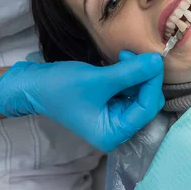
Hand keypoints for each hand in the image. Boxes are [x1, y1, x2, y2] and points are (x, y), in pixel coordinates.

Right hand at [0, 51, 164, 151]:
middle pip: (146, 101)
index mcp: (114, 133)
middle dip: (143, 77)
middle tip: (130, 56)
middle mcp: (117, 129)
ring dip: (135, 73)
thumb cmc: (61, 87)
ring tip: (121, 57)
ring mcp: (114, 116)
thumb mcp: (99, 79)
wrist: (33, 85)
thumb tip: (157, 61)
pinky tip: (119, 62)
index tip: (152, 59)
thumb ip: (130, 72)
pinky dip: (128, 74)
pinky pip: (129, 89)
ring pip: (140, 92)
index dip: (152, 83)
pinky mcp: (110, 103)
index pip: (147, 108)